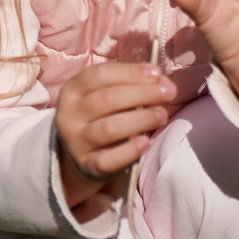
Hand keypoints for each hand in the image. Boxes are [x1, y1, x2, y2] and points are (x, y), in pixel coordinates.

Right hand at [53, 60, 176, 214]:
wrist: (82, 155)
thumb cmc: (101, 117)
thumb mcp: (105, 95)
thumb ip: (130, 85)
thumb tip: (162, 82)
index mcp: (72, 90)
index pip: (100, 75)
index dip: (130, 72)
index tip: (157, 74)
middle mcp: (69, 115)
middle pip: (107, 99)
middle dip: (142, 93)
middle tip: (169, 93)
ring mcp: (76, 142)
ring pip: (109, 128)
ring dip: (141, 119)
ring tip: (162, 115)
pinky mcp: (87, 165)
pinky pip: (108, 159)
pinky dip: (129, 151)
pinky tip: (145, 142)